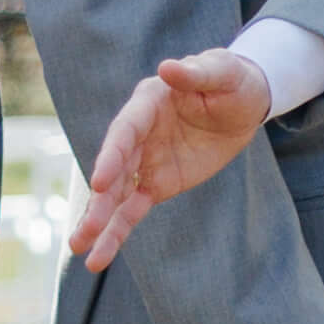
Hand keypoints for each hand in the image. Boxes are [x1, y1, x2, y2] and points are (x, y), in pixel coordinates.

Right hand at [66, 43, 284, 245]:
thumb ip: (196, 73)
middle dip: (100, 199)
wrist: (243, 103)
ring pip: (117, 195)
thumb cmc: (231, 80)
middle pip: (115, 169)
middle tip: (86, 228)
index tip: (100, 181)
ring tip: (80, 249)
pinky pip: (133, 210)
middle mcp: (138, 134)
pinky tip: (99, 256)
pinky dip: (117, 232)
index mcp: (147, 103)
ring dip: (99, 222)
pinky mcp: (157, 184)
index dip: (112, 155)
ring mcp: (145, 161)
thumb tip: (168, 67)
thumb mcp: (222, 72)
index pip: (125, 131)